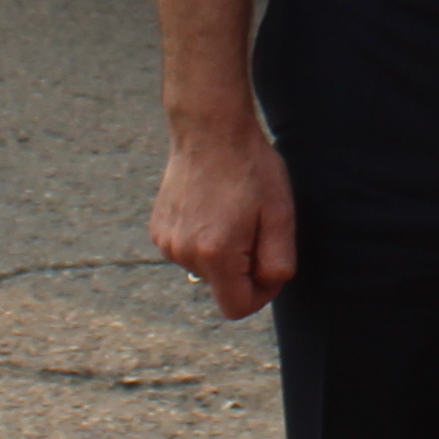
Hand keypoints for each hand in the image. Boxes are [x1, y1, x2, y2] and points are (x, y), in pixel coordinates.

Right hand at [152, 113, 299, 320]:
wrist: (209, 130)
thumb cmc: (250, 168)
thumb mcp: (280, 214)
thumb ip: (278, 261)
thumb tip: (269, 285)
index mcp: (216, 254)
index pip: (236, 308)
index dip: (262, 294)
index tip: (271, 266)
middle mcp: (184, 254)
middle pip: (222, 287)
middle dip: (244, 269)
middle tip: (255, 226)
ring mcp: (166, 243)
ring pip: (206, 270)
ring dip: (224, 254)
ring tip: (232, 213)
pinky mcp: (158, 231)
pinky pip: (189, 251)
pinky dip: (204, 240)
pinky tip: (212, 208)